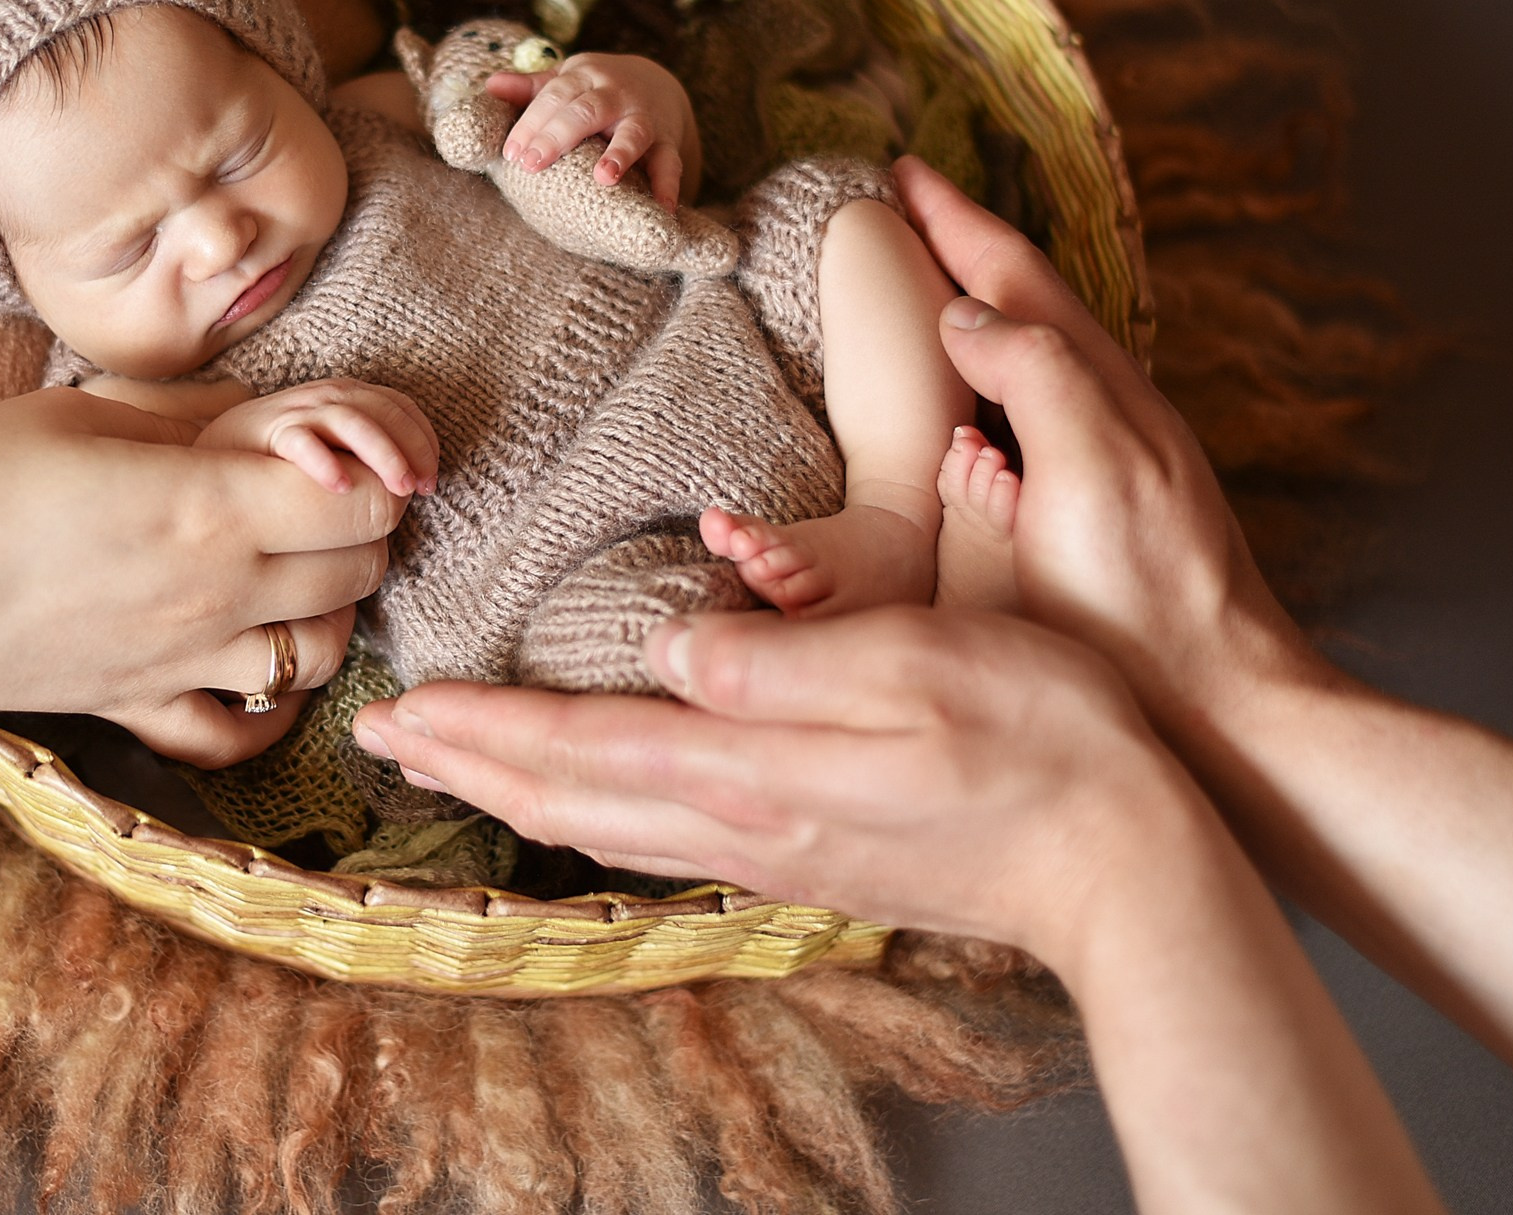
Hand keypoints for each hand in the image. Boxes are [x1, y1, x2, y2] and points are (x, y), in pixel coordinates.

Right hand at [0, 385, 407, 765]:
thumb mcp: (73, 412)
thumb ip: (181, 416)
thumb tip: (248, 413)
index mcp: (210, 508)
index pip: (365, 500)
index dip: (373, 466)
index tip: (335, 442)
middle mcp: (219, 596)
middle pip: (363, 571)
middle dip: (358, 526)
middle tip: (310, 488)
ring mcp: (184, 663)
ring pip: (323, 655)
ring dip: (326, 608)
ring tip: (285, 566)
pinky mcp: (139, 708)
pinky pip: (239, 732)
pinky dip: (265, 708)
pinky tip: (248, 660)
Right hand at [196, 377, 438, 498]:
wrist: (212, 453)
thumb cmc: (282, 463)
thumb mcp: (332, 456)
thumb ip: (365, 462)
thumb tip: (409, 494)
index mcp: (347, 399)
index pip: (400, 406)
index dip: (423, 440)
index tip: (430, 482)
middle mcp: (325, 397)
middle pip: (384, 410)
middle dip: (411, 449)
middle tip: (419, 490)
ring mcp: (296, 411)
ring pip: (352, 420)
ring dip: (383, 454)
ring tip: (398, 491)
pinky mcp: (265, 431)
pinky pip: (299, 439)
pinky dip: (322, 461)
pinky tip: (339, 487)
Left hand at [352, 607, 1207, 963]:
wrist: (1127, 864)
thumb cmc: (1041, 739)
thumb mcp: (912, 661)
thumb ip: (773, 660)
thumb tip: (663, 647)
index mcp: (752, 769)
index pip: (577, 748)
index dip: (478, 728)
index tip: (395, 709)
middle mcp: (742, 827)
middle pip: (567, 801)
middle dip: (468, 765)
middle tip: (386, 741)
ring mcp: (774, 857)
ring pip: (604, 829)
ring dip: (517, 794)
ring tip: (457, 766)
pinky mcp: (810, 865)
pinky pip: (658, 843)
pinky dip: (591, 818)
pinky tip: (589, 806)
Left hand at [490, 51, 699, 210]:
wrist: (659, 86)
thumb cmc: (598, 90)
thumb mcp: (568, 81)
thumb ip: (532, 88)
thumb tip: (491, 86)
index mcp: (584, 77)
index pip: (554, 97)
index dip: (532, 123)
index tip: (512, 153)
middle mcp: (616, 93)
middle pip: (587, 111)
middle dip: (559, 136)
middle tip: (533, 164)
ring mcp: (644, 118)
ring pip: (633, 134)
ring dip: (620, 154)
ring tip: (604, 178)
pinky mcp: (667, 142)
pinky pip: (669, 164)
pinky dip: (668, 186)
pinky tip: (662, 209)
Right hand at [891, 157, 1327, 726]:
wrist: (1228, 713)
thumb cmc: (1150, 613)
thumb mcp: (1091, 475)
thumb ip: (1038, 377)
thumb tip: (970, 312)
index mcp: (1104, 395)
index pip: (1020, 281)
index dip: (957, 223)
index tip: (901, 175)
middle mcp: (1120, 416)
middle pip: (1036, 304)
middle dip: (969, 249)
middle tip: (908, 209)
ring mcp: (1120, 465)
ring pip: (1046, 354)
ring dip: (987, 307)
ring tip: (934, 288)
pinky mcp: (1111, 516)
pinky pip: (1044, 409)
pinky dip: (999, 375)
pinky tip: (981, 409)